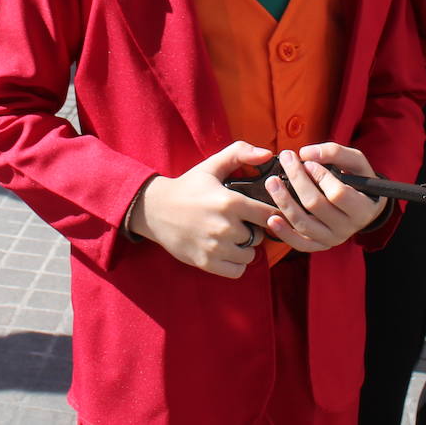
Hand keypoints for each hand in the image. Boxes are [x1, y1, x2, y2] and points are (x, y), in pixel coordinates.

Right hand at [129, 140, 281, 278]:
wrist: (155, 209)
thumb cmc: (188, 187)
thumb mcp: (212, 165)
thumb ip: (241, 153)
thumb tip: (267, 154)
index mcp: (231, 202)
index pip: (269, 215)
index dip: (270, 214)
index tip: (262, 213)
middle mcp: (226, 226)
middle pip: (259, 236)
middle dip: (254, 230)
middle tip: (241, 223)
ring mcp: (216, 247)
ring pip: (249, 255)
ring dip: (245, 248)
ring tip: (233, 237)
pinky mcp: (206, 263)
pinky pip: (237, 271)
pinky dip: (235, 264)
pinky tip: (226, 251)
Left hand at [260, 145, 387, 250]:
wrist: (363, 204)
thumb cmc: (359, 179)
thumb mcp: (356, 162)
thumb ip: (335, 153)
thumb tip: (306, 154)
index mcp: (362, 208)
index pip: (338, 194)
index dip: (321, 177)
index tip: (308, 162)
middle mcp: (348, 227)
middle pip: (316, 206)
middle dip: (298, 180)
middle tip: (286, 159)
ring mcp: (332, 239)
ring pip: (304, 225)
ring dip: (284, 202)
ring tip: (272, 182)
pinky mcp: (319, 245)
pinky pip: (300, 244)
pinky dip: (284, 233)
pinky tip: (272, 219)